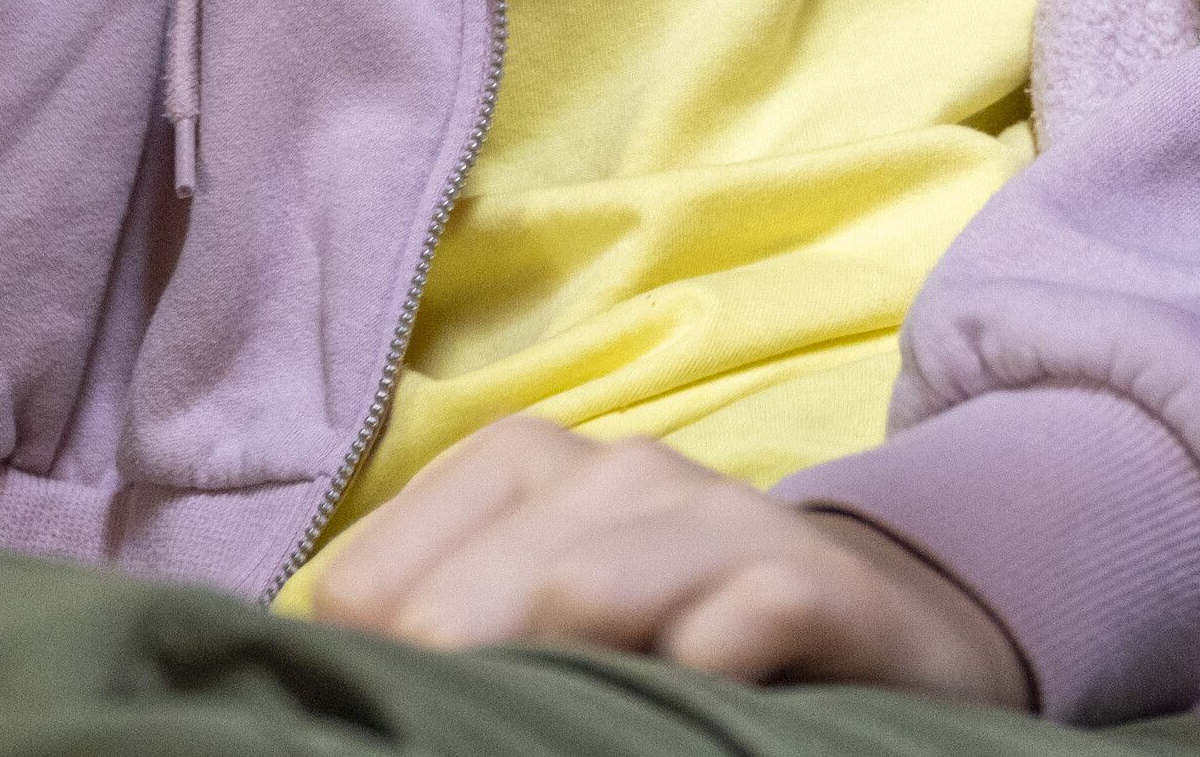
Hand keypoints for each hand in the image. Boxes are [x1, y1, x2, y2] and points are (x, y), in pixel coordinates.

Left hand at [300, 421, 1030, 702]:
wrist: (883, 618)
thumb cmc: (673, 628)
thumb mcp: (548, 616)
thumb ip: (443, 632)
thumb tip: (316, 696)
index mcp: (520, 470)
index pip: (370, 583)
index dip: (368, 675)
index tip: (387, 728)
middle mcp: (616, 475)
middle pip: (464, 594)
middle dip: (442, 685)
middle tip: (441, 743)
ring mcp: (719, 522)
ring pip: (583, 589)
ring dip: (544, 674)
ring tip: (534, 736)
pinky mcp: (816, 584)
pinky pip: (740, 615)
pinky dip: (699, 663)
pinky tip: (689, 695)